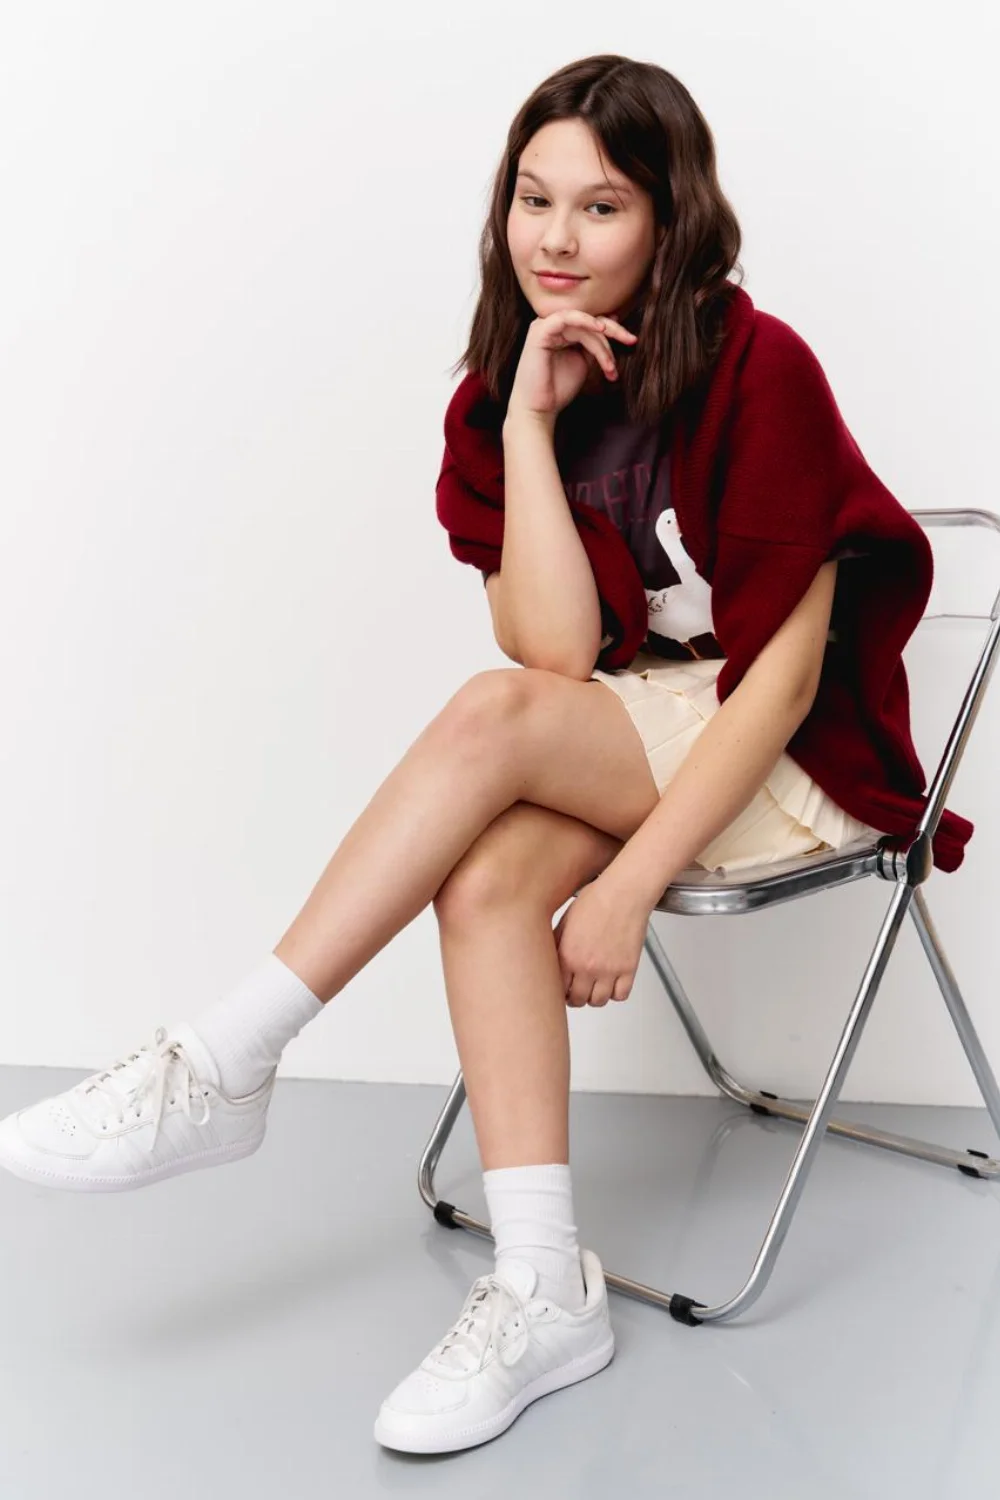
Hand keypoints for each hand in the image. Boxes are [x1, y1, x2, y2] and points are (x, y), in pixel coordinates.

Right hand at [506, 309, 637, 423]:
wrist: (539, 410)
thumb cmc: (558, 389)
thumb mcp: (584, 362)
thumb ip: (595, 344)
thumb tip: (612, 321)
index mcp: (562, 332)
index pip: (591, 323)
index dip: (614, 330)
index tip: (632, 342)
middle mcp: (552, 326)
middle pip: (589, 319)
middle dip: (613, 330)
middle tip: (631, 340)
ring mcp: (544, 327)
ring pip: (582, 323)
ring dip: (600, 343)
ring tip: (609, 364)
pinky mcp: (539, 332)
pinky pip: (565, 318)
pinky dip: (584, 321)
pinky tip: (599, 329)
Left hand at [552, 873, 652, 1007]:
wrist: (624, 893)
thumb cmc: (596, 900)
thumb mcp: (565, 921)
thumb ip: (557, 944)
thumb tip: (548, 958)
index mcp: (568, 955)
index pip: (558, 989)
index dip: (559, 990)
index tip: (562, 988)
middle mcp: (587, 966)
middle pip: (578, 1000)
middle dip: (575, 997)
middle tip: (577, 990)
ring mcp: (608, 970)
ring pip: (598, 1001)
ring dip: (595, 997)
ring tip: (594, 986)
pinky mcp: (628, 969)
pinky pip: (620, 995)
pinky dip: (616, 993)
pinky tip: (612, 982)